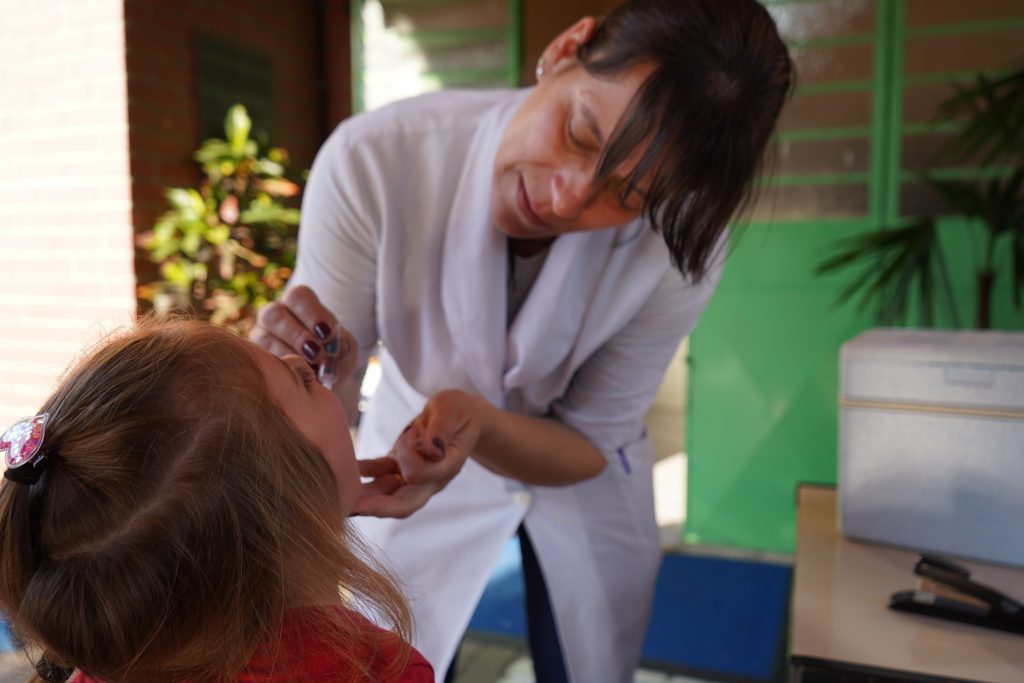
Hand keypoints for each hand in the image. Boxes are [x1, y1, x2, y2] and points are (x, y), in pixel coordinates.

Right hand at [250, 285, 357, 383]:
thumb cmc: (335, 359)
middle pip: (275, 314)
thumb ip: (343, 345)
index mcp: (299, 304)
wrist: (325, 383)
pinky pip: (262, 361)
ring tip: (310, 370)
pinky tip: (298, 378)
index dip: (311, 313)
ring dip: (288, 354)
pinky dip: (281, 370)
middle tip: (317, 354)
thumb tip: (333, 346)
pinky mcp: (256, 358)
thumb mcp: (346, 350)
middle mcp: (275, 314)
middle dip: (297, 335)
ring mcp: (261, 335)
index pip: (299, 296)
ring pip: (264, 337)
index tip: (326, 333)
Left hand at [352, 390, 490, 517]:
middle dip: (378, 507)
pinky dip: (364, 474)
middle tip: (350, 509)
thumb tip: (433, 449)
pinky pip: (379, 475)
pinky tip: (348, 468)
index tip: (412, 433)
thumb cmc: (460, 412)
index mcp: (446, 466)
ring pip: (388, 495)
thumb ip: (442, 428)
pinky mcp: (400, 466)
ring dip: (365, 498)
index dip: (411, 457)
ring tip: (340, 498)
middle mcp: (430, 478)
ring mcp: (413, 475)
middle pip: (404, 503)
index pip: (422, 474)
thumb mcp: (452, 411)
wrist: (459, 416)